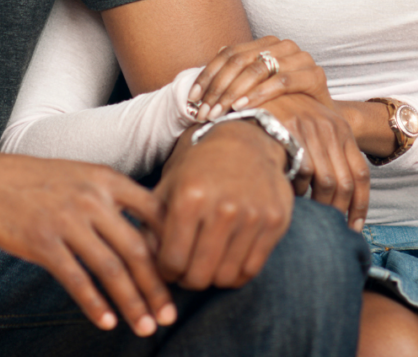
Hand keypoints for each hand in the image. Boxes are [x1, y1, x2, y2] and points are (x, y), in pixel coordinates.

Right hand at [0, 154, 173, 336]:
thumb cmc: (38, 181)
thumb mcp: (82, 176)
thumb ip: (112, 199)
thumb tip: (145, 235)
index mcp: (108, 178)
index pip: (155, 212)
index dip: (172, 244)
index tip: (182, 273)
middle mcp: (93, 197)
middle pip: (137, 248)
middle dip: (157, 286)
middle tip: (170, 315)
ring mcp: (68, 220)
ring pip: (111, 268)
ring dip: (132, 302)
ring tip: (146, 327)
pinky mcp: (43, 242)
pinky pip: (76, 279)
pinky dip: (95, 304)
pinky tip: (108, 323)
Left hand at [154, 121, 292, 289]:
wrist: (248, 138)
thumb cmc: (201, 162)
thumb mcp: (170, 182)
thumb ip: (153, 221)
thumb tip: (143, 259)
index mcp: (190, 196)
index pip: (172, 262)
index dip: (166, 270)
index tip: (168, 264)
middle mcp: (223, 208)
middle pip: (198, 276)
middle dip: (187, 278)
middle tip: (187, 268)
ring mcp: (252, 216)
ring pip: (225, 277)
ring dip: (212, 277)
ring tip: (207, 262)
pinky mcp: (274, 222)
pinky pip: (251, 270)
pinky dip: (236, 273)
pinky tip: (227, 258)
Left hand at [187, 36, 332, 120]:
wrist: (322, 119)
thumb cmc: (284, 106)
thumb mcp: (254, 91)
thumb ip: (232, 81)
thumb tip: (199, 81)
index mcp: (265, 43)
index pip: (228, 54)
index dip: (207, 76)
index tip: (192, 100)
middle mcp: (282, 45)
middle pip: (239, 60)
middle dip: (218, 88)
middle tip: (204, 112)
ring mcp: (300, 57)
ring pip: (258, 69)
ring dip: (234, 92)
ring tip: (220, 112)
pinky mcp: (315, 75)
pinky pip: (282, 82)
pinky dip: (259, 94)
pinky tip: (243, 107)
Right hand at [263, 94, 369, 232]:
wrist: (263, 84)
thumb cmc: (287, 112)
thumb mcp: (315, 126)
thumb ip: (328, 153)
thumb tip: (339, 195)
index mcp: (342, 130)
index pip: (360, 174)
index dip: (360, 205)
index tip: (354, 228)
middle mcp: (332, 128)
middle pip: (346, 182)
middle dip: (339, 210)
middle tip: (330, 227)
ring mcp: (312, 127)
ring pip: (327, 180)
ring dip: (320, 203)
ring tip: (311, 214)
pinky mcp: (291, 127)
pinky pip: (303, 169)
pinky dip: (300, 187)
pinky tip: (293, 192)